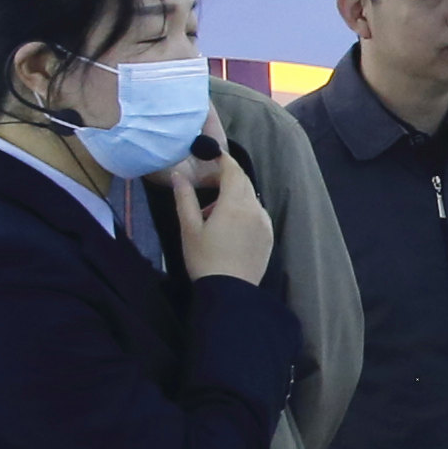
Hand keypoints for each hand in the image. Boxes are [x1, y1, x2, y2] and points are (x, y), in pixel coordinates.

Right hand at [175, 145, 274, 284]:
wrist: (230, 292)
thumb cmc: (204, 259)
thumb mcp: (189, 228)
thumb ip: (184, 198)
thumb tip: (178, 175)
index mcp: (234, 204)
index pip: (233, 170)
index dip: (223, 160)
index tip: (211, 155)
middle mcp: (255, 209)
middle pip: (243, 182)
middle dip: (226, 177)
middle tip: (206, 183)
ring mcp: (265, 223)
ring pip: (250, 198)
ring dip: (233, 196)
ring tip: (212, 214)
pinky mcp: (269, 236)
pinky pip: (257, 214)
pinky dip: (244, 211)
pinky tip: (228, 227)